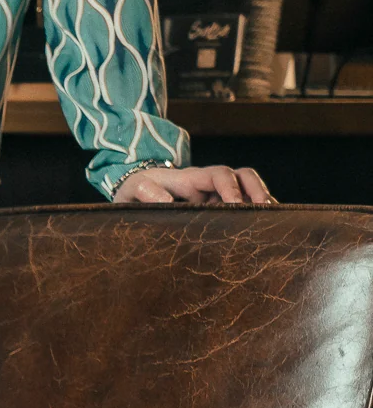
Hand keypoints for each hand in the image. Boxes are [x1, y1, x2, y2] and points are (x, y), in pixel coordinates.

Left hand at [112, 162, 272, 207]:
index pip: (219, 174)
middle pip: (244, 177)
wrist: (134, 195)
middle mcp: (208, 185)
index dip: (231, 187)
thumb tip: (165, 200)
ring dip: (262, 203)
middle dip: (258, 191)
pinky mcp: (218, 210)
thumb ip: (144, 192)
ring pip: (249, 192)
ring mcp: (215, 196)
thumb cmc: (134, 192)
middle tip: (267, 212)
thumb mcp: (133, 190)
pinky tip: (265, 232)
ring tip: (274, 223)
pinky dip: (255, 216)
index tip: (236, 205)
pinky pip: (243, 208)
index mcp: (190, 178)